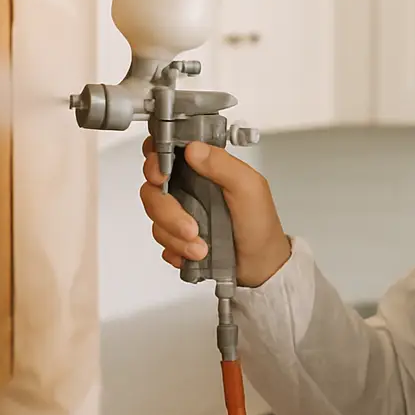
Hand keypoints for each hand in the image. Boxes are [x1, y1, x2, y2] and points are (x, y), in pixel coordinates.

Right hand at [140, 137, 292, 287]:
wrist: (260, 265)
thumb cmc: (260, 224)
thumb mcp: (249, 187)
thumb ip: (222, 164)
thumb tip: (194, 148)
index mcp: (203, 168)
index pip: (166, 151)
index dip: (155, 160)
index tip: (161, 176)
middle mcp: (188, 187)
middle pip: (153, 189)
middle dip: (167, 211)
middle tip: (189, 226)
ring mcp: (180, 211)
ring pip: (155, 218)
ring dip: (176, 236)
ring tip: (201, 245)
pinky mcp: (175, 235)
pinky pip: (161, 240)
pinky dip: (176, 249)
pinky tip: (195, 252)